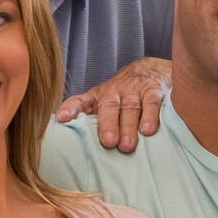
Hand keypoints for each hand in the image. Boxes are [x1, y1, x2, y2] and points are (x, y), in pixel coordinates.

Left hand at [55, 57, 171, 152]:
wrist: (152, 68)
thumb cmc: (124, 94)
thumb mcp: (105, 102)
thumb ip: (92, 121)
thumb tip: (77, 149)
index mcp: (98, 96)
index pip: (81, 101)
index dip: (71, 108)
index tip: (62, 118)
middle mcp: (115, 91)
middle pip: (109, 106)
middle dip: (108, 124)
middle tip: (108, 142)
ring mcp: (135, 90)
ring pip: (130, 107)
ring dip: (128, 126)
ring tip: (126, 145)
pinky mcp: (154, 90)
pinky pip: (151, 102)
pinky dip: (150, 116)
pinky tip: (147, 130)